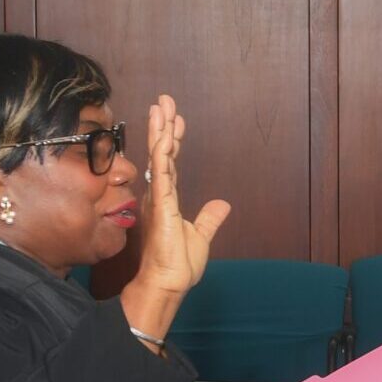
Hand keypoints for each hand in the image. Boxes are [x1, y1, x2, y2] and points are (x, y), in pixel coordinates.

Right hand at [131, 94, 231, 295]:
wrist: (169, 281)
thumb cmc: (178, 264)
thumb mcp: (200, 235)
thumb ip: (210, 218)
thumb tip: (222, 204)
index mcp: (167, 199)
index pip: (171, 162)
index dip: (173, 140)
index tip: (176, 119)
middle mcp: (159, 194)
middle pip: (162, 152)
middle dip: (164, 125)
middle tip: (165, 100)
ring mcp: (158, 198)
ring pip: (159, 157)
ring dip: (161, 131)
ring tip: (161, 106)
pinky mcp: (161, 207)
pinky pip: (162, 175)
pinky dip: (163, 155)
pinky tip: (164, 138)